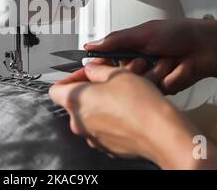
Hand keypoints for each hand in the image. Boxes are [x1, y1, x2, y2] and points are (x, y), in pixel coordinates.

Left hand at [50, 62, 216, 168]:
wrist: (161, 132)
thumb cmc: (139, 104)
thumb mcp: (117, 74)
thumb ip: (97, 70)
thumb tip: (92, 69)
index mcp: (75, 102)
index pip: (56, 90)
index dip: (70, 78)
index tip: (85, 73)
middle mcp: (79, 123)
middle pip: (76, 102)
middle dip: (92, 88)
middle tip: (109, 79)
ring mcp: (93, 138)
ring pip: (92, 115)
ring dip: (104, 102)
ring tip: (123, 92)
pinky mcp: (108, 146)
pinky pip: (105, 128)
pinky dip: (113, 118)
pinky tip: (129, 109)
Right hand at [83, 19, 216, 93]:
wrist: (208, 46)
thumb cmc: (178, 33)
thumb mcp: (144, 33)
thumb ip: (116, 41)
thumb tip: (90, 45)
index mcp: (129, 49)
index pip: (105, 63)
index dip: (100, 69)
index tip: (95, 72)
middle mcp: (138, 64)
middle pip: (123, 79)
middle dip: (138, 69)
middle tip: (148, 58)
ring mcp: (151, 77)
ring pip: (142, 86)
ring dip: (159, 71)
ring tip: (171, 60)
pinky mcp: (164, 89)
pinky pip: (160, 90)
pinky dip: (172, 77)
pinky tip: (181, 67)